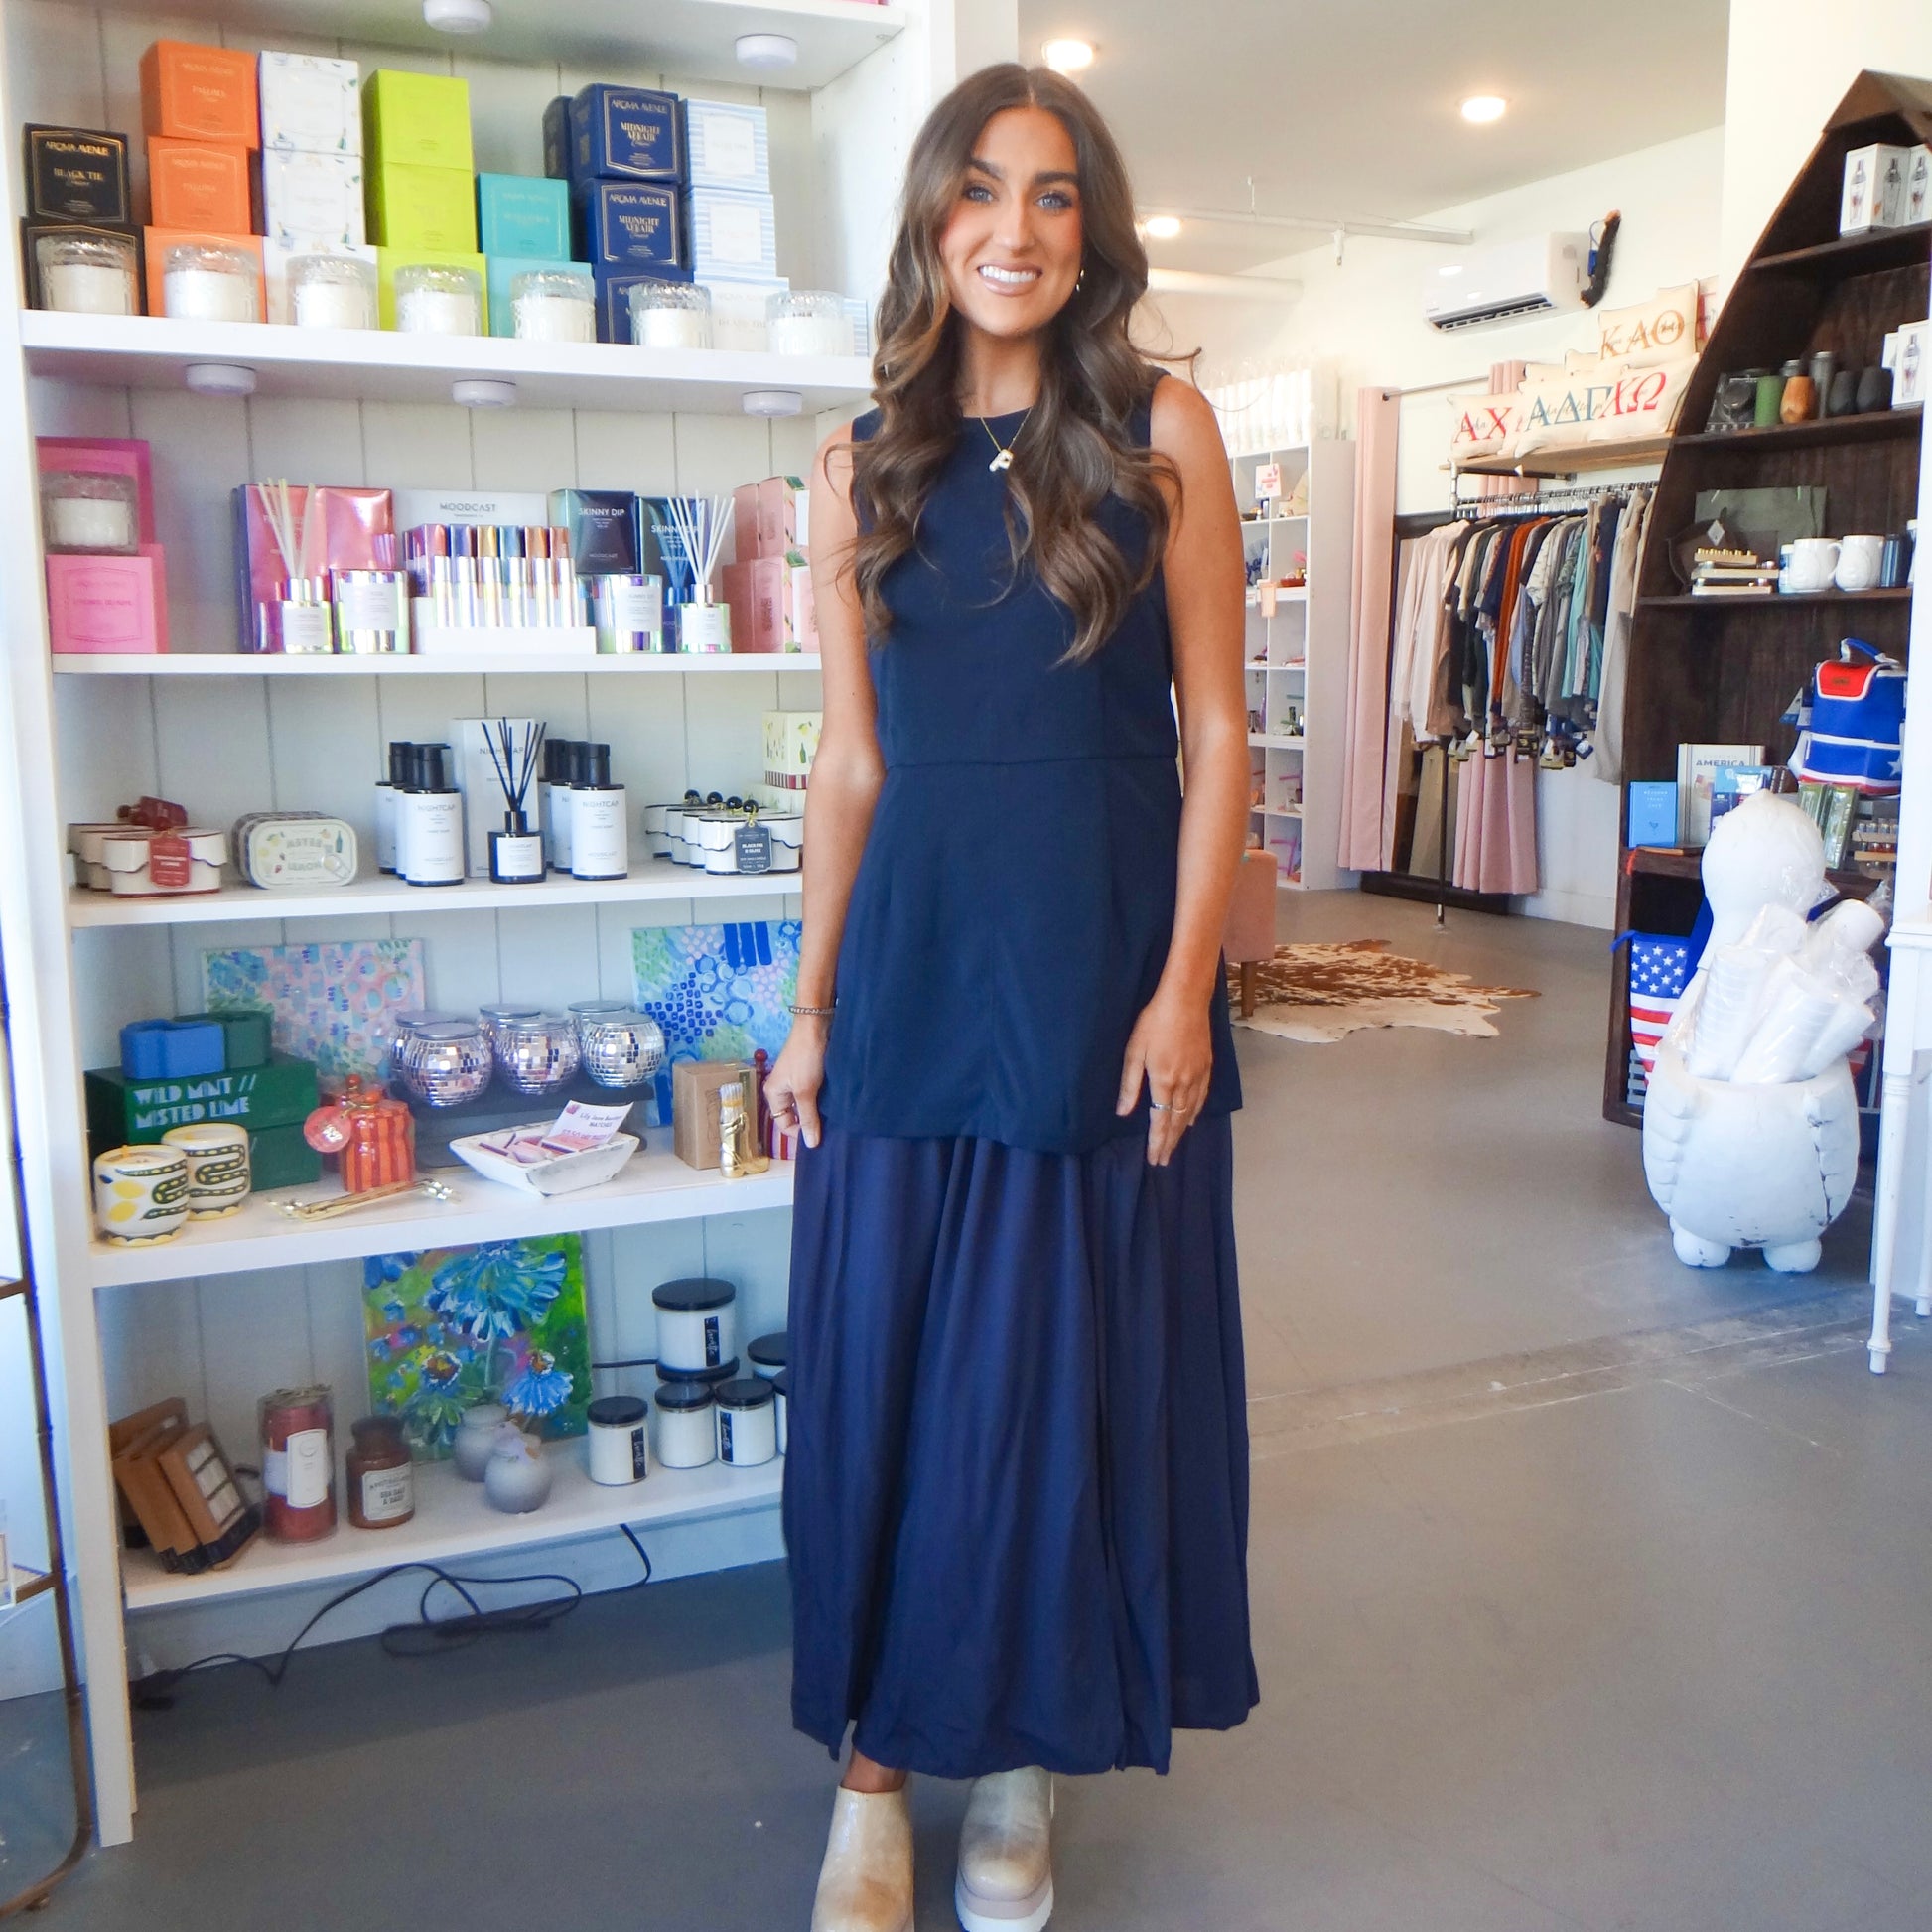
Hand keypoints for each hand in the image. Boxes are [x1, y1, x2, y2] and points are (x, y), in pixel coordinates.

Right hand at [767, 1018, 827, 1149]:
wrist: (815, 1026)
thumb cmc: (805, 1058)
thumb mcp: (806, 1091)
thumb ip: (808, 1118)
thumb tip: (811, 1144)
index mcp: (773, 1094)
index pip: (784, 1124)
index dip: (800, 1133)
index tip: (819, 1138)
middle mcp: (782, 1090)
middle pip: (795, 1115)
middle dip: (810, 1122)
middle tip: (829, 1130)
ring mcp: (795, 1081)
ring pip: (806, 1105)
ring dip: (818, 1111)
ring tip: (834, 1118)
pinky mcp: (808, 1074)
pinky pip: (813, 1094)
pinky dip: (822, 1100)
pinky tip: (835, 1103)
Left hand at [1116, 986, 1213, 1166]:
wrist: (1186, 1000)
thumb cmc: (1154, 1022)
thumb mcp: (1134, 1051)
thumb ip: (1130, 1084)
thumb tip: (1124, 1112)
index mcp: (1163, 1081)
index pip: (1160, 1121)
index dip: (1157, 1142)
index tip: (1155, 1159)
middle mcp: (1184, 1083)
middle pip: (1177, 1121)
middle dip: (1169, 1143)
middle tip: (1164, 1161)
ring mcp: (1198, 1075)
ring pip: (1191, 1112)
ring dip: (1181, 1131)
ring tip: (1174, 1145)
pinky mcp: (1207, 1066)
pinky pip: (1202, 1097)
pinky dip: (1196, 1112)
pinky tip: (1192, 1119)